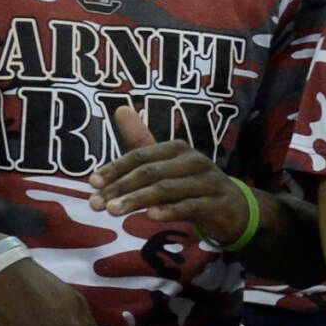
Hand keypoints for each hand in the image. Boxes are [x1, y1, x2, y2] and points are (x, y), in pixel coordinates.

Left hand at [91, 106, 255, 249]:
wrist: (234, 208)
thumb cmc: (193, 184)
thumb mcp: (166, 163)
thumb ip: (141, 141)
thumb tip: (119, 108)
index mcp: (178, 149)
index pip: (141, 156)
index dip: (115, 168)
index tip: (92, 183)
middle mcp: (194, 161)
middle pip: (151, 172)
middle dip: (121, 187)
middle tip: (96, 204)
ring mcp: (207, 182)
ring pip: (168, 189)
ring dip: (138, 199)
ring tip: (113, 211)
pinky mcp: (217, 203)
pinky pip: (191, 206)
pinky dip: (170, 210)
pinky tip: (150, 216)